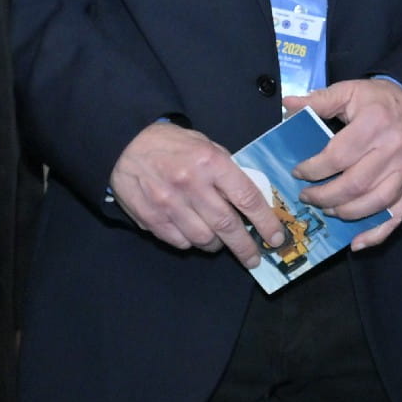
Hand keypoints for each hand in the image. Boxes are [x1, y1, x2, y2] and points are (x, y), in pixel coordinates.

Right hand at [108, 121, 286, 269]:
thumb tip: (249, 201)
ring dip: (217, 245)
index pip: (247, 198)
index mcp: (211, 162)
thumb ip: (227, 172)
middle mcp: (192, 184)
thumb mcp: (206, 146)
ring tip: (220, 242)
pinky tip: (193, 233)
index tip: (275, 237)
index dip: (265, 222)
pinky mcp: (152, 218)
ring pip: (204, 239)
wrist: (126, 144)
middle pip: (227, 225)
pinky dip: (191, 243)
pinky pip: (180, 242)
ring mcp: (170, 204)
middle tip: (254, 258)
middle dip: (246, 247)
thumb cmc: (172, 144)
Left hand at [283, 79, 401, 250]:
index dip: (314, 169)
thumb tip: (288, 104)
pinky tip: (356, 243)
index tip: (298, 173)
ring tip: (325, 210)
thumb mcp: (349, 91)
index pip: (338, 156)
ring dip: (344, 213)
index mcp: (375, 123)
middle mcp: (394, 149)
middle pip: (354, 185)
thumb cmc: (378, 100)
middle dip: (324, 196)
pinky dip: (376, 234)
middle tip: (306, 197)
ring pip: (373, 204)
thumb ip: (318, 100)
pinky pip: (396, 216)